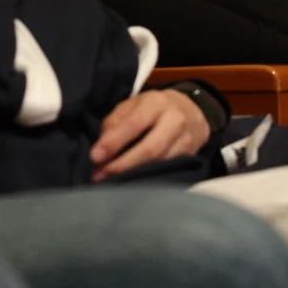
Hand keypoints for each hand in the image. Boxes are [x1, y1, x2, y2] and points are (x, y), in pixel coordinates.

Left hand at [90, 90, 209, 181]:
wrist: (193, 110)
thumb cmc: (155, 108)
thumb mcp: (134, 104)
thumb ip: (116, 121)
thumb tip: (101, 146)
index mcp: (157, 103)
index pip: (134, 124)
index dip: (114, 142)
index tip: (95, 157)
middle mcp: (175, 121)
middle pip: (150, 149)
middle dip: (122, 165)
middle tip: (100, 175)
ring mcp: (186, 140)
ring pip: (159, 164)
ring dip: (132, 176)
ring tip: (110, 181)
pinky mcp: (191, 157)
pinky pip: (168, 172)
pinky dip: (147, 179)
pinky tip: (132, 184)